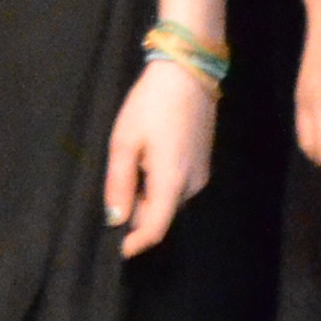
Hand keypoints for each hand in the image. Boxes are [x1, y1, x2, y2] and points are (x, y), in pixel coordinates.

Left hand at [104, 55, 218, 255]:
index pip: (156, 228)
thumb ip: (120, 183)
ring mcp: (202, 173)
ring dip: (149, 197)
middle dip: (139, 215)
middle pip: (162, 214)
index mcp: (172, 181)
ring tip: (131, 168)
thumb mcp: (124, 142)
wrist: (188, 71)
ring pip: (170, 200)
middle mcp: (193, 184)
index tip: (119, 249)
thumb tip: (116, 220)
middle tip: (118, 192)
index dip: (137, 243)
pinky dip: (160, 184)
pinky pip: (179, 186)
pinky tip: (147, 160)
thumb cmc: (150, 104)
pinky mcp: (204, 162)